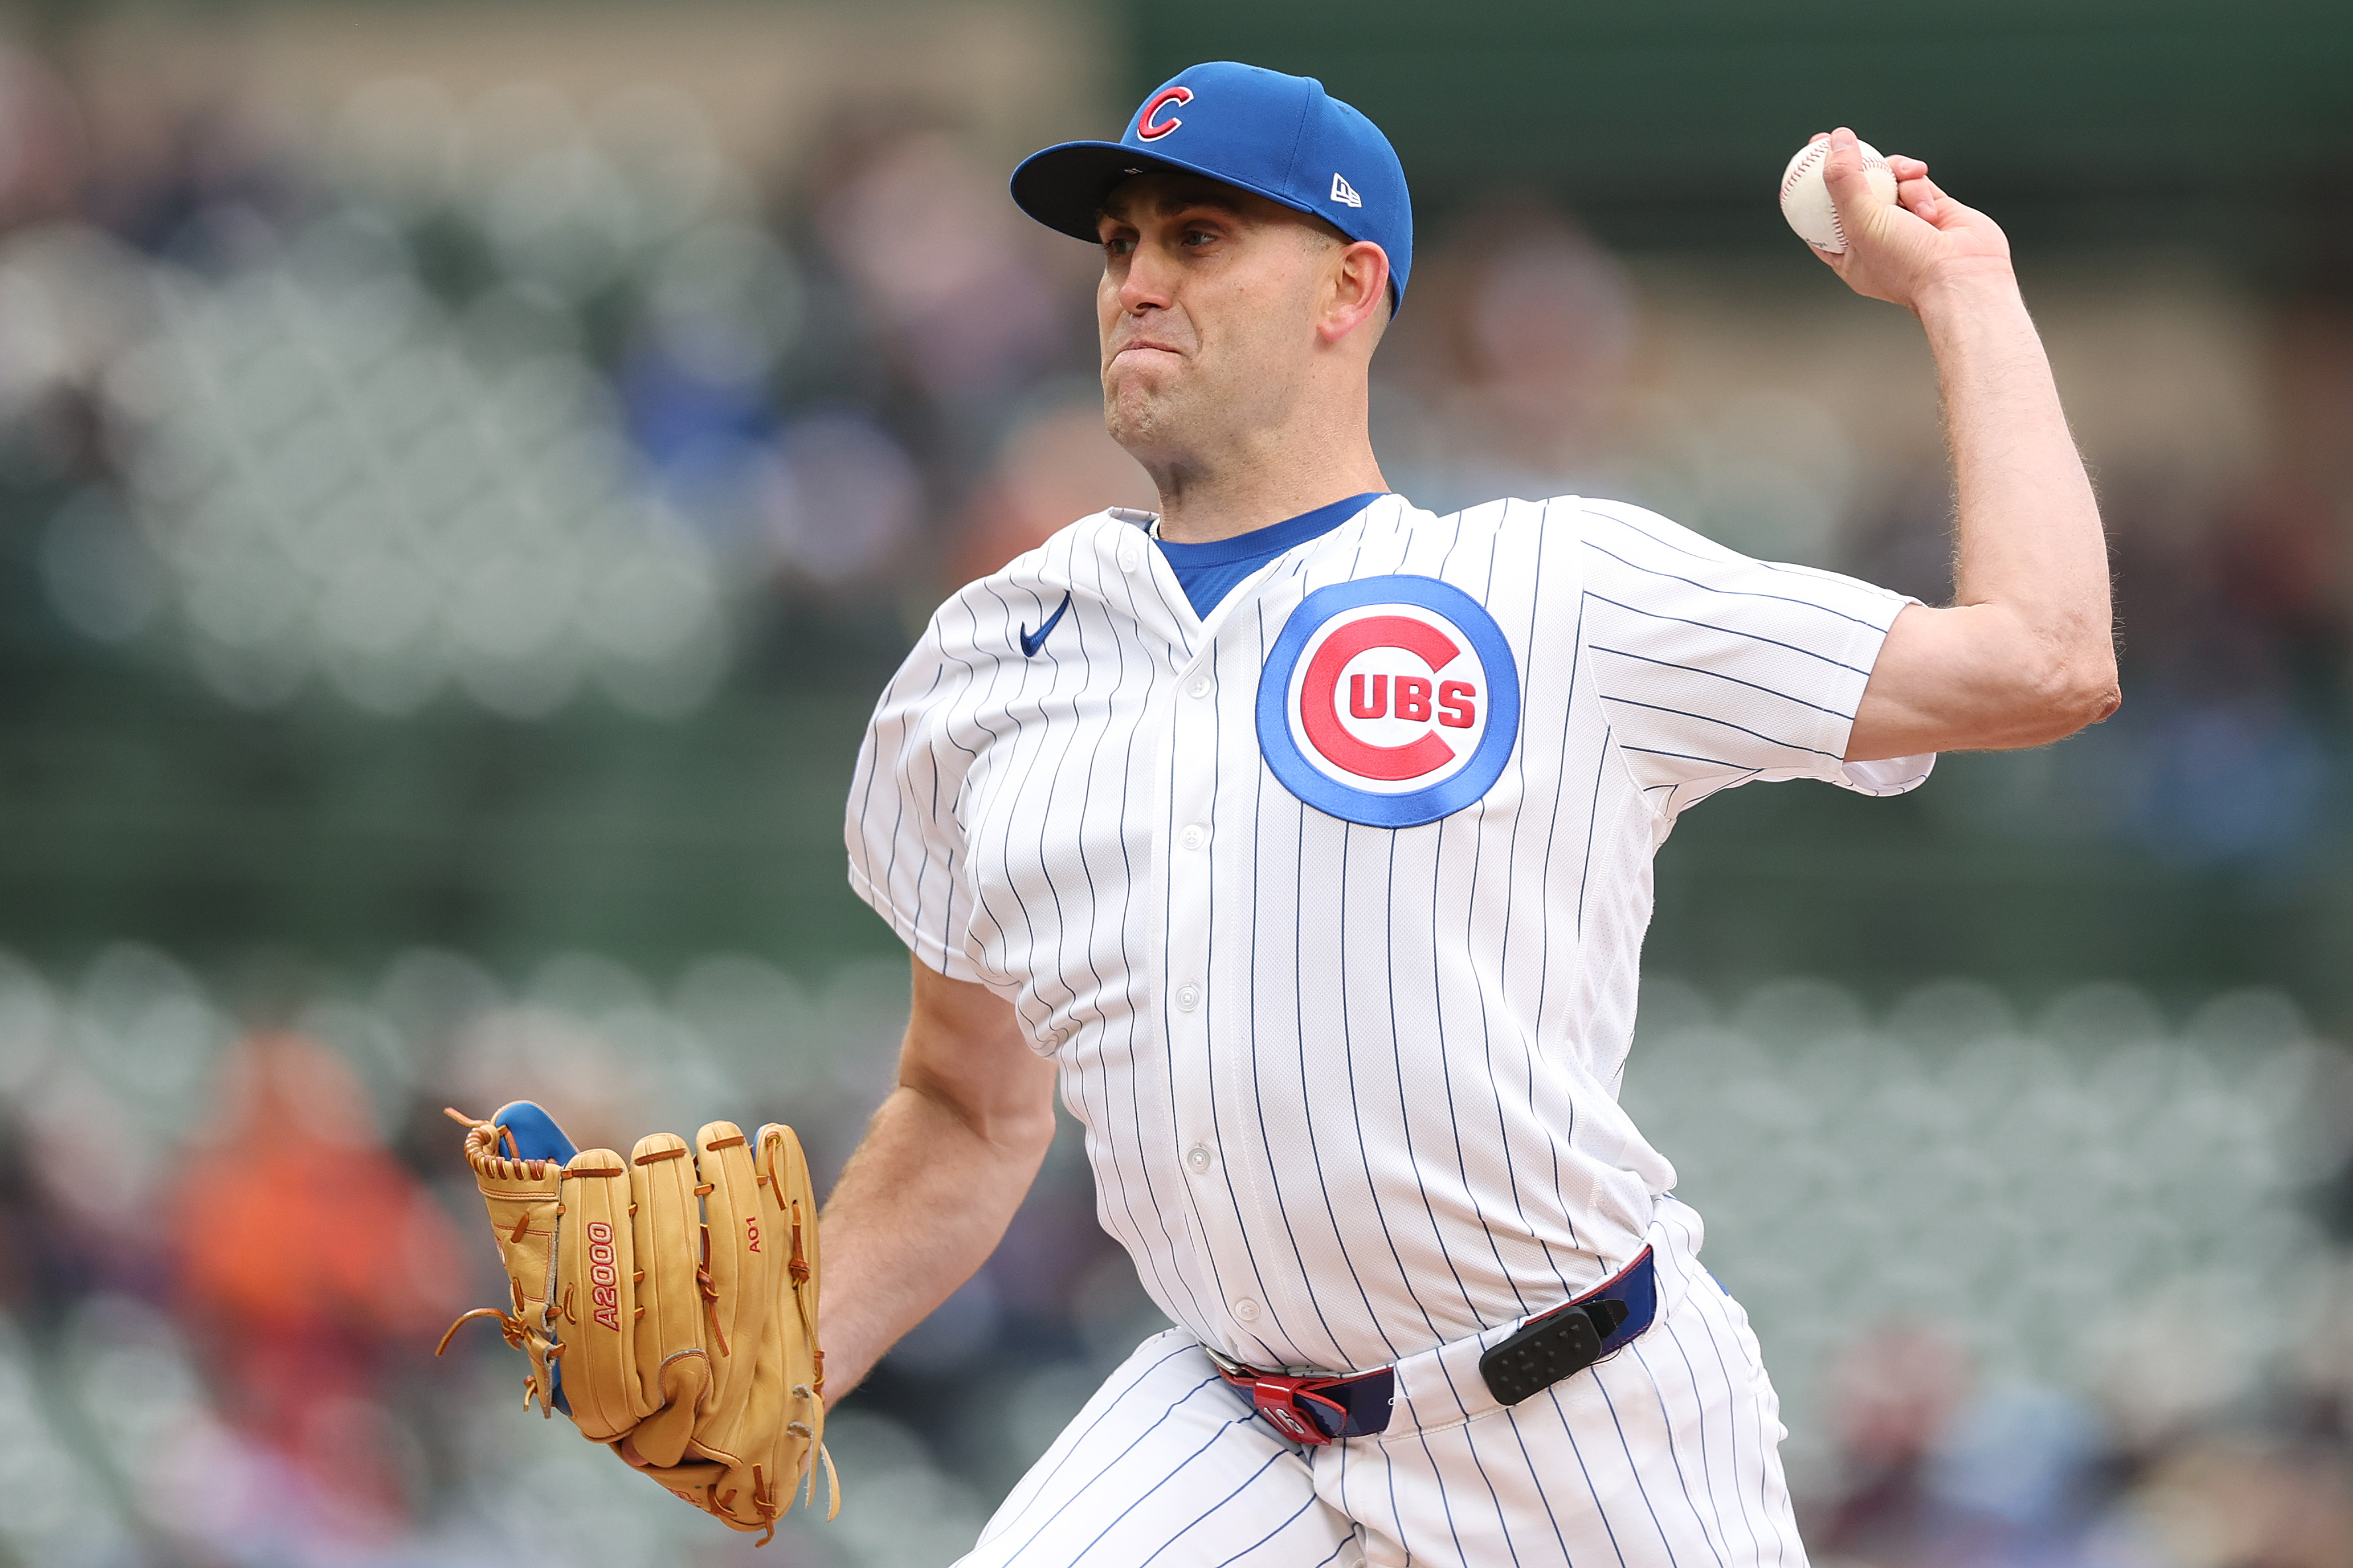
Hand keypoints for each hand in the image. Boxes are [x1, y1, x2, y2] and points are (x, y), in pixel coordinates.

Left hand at [1809, 127, 2013, 312]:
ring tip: (1909, 178)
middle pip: (1855, 192)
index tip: (1805, 160)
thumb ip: (1844, 180)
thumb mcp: (1860, 221)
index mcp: (1850, 255)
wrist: (1963, 275)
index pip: (1821, 218)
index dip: (1812, 189)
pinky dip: (1919, 185)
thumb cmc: (1907, 263)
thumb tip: (1835, 140)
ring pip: (1889, 180)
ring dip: (1897, 174)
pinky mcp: (1933, 207)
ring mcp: (1905, 222)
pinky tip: (1929, 206)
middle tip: (1839, 138)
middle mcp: (1876, 238)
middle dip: (1851, 166)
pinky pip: (1916, 181)